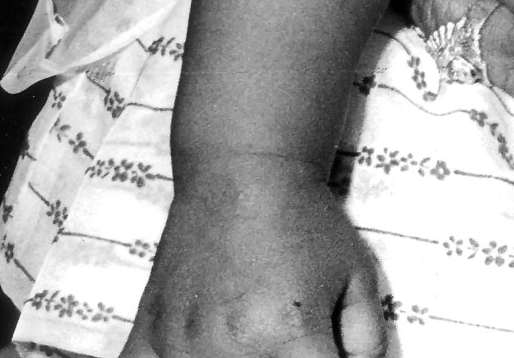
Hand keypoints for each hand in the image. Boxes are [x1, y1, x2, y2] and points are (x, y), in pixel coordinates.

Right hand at [125, 154, 382, 357]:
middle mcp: (229, 350)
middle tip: (287, 334)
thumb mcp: (358, 275)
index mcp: (288, 337)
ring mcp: (180, 346)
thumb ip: (367, 338)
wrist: (245, 172)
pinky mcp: (146, 336)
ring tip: (252, 333)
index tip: (322, 350)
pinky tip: (197, 350)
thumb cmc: (305, 221)